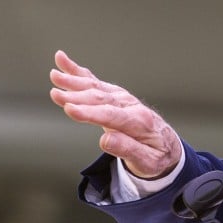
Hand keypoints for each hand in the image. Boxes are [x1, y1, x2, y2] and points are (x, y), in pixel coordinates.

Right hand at [49, 50, 182, 178]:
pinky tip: (63, 61)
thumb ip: (127, 150)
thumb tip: (105, 140)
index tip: (70, 109)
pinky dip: (78, 71)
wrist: (167, 147)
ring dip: (75, 80)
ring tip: (55, 75)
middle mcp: (130, 105)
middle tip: (55, 94)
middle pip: (101, 98)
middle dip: (77, 95)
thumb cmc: (156, 156)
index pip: (111, 116)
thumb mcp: (147, 161)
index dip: (90, 113)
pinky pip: (95, 81)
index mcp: (139, 122)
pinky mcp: (115, 96)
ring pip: (96, 86)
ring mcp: (122, 98)